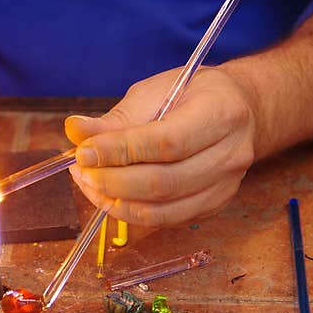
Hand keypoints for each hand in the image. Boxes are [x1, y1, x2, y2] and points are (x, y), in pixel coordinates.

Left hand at [65, 66, 258, 226]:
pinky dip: (130, 213)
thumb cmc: (192, 96)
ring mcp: (225, 186)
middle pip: (163, 182)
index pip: (166, 142)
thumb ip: (116, 117)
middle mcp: (230, 154)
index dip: (119, 151)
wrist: (238, 111)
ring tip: (89, 183)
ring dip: (115, 202)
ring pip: (162, 210)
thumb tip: (74, 130)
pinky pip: (165, 220)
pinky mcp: (212, 206)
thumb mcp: (155, 92)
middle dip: (112, 181)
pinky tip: (110, 196)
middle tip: (82, 170)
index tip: (84, 151)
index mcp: (220, 113)